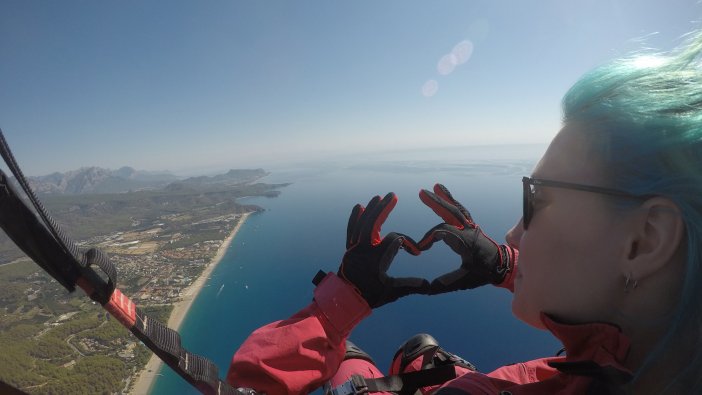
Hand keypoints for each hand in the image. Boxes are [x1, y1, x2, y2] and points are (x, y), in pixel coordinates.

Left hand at [338, 192, 429, 307]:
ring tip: (378, 197)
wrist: (345, 300)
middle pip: (373, 222)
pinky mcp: (349, 248)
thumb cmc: (369, 296)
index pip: (395, 240)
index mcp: (376, 258)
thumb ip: (410, 285)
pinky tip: (358, 207)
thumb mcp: (392, 292)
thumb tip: (429, 284)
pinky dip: (354, 218)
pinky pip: (351, 230)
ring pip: (362, 224)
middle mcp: (363, 249)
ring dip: (371, 209)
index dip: (407, 242)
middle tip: (392, 195)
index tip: (415, 253)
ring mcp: (354, 247)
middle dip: (383, 208)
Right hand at [418, 184, 514, 293]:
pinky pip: (461, 211)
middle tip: (421, 192)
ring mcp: (471, 226)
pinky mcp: (471, 226)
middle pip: (450, 213)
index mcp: (466, 242)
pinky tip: (444, 193)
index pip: (443, 232)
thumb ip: (446, 283)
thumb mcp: (465, 280)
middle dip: (436, 203)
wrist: (501, 267)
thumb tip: (427, 288)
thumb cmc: (483, 273)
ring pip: (457, 209)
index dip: (429, 238)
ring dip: (445, 198)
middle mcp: (469, 231)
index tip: (420, 249)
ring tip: (436, 186)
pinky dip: (452, 201)